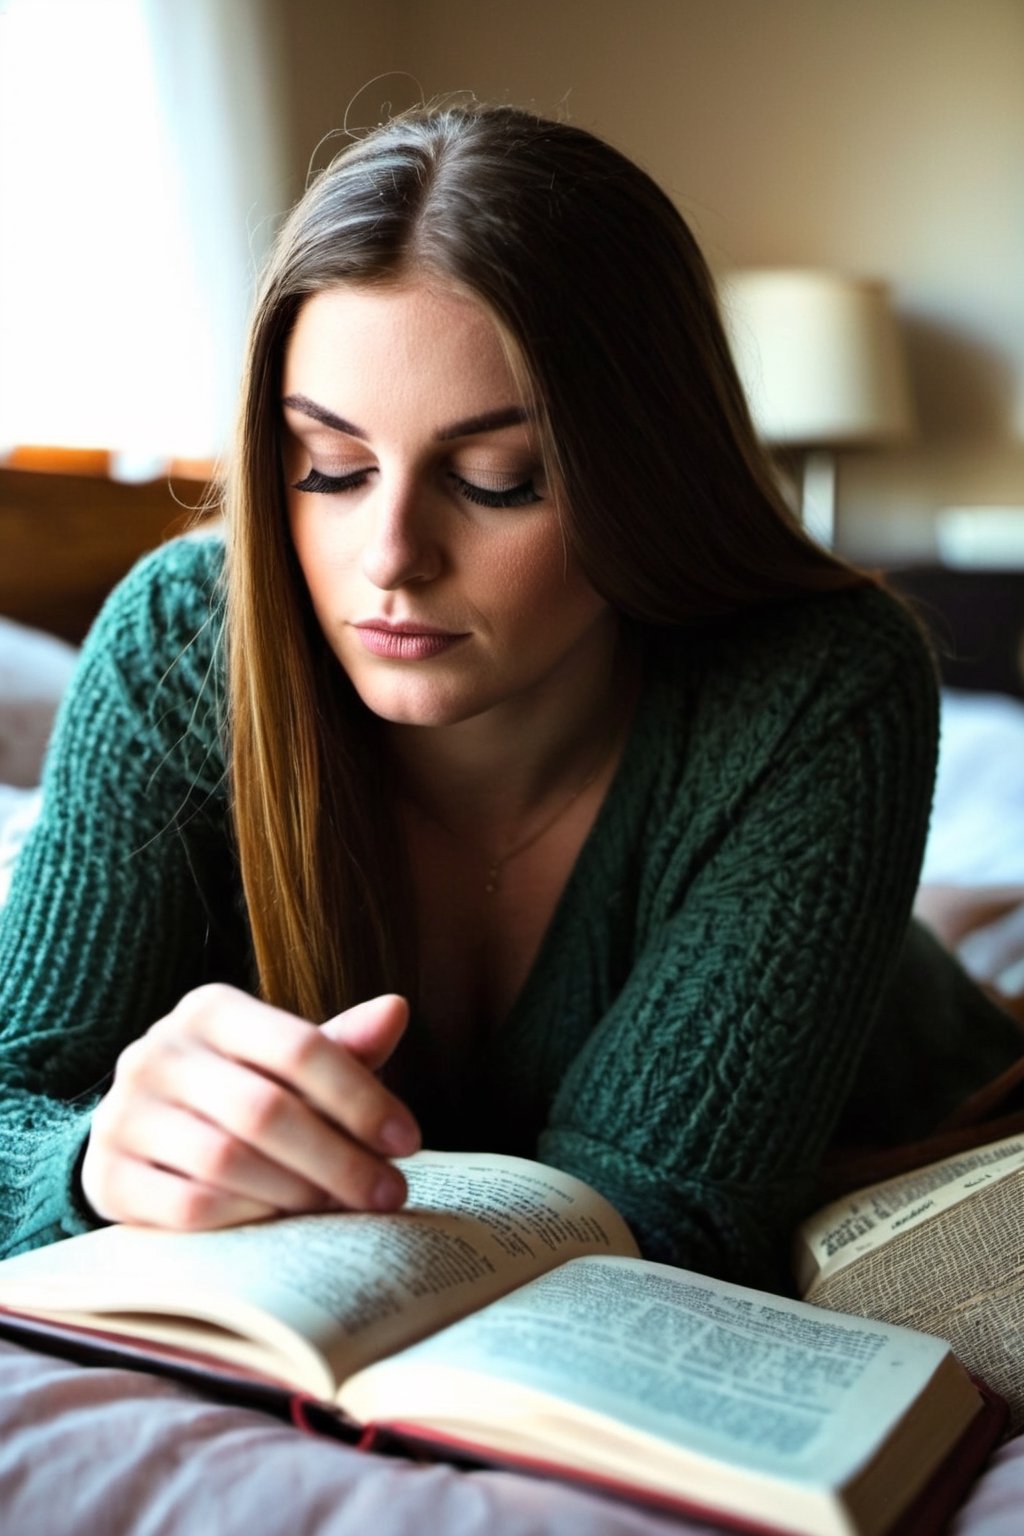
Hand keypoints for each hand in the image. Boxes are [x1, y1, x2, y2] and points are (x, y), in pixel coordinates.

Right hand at [80, 985, 419, 1231]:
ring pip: (227, 1160)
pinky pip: (189, 1207)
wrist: (144, 1130)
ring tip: (342, 1211)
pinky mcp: (108, 1175)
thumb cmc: (238, 1089)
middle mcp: (158, 1051)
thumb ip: (342, 1044)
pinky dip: (248, 1218)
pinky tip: (285, 1225)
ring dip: (298, 1193)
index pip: (299, 1047)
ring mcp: (125, 1113)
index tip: (408, 1142)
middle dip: (339, 1159)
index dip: (361, 1097)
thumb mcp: (286, 1060)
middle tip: (387, 1194)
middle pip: (265, 1110)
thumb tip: (396, 1008)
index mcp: (211, 1009)